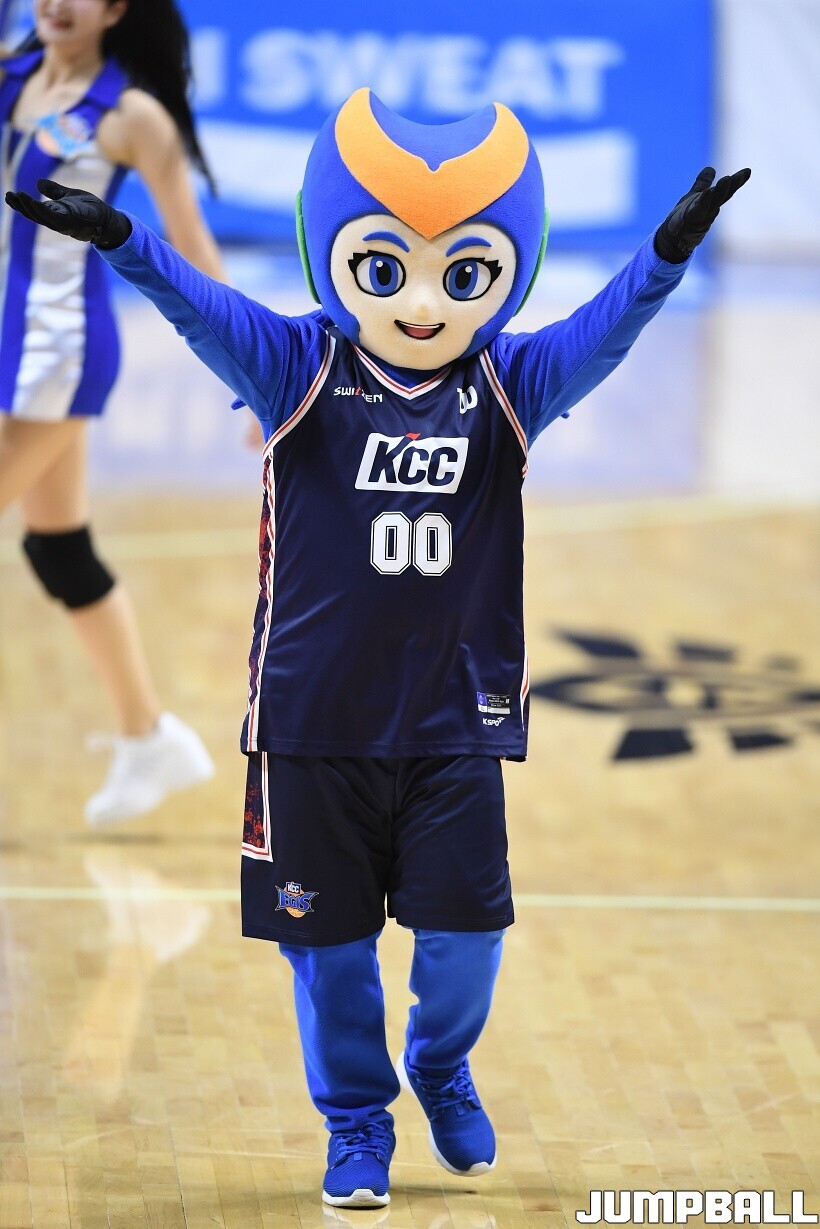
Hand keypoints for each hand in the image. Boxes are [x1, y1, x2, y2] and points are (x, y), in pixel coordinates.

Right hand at [4, 178, 131, 248]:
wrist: (108, 219)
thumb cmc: (90, 208)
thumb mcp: (69, 196)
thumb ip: (55, 192)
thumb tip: (39, 183)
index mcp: (54, 214)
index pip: (34, 210)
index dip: (21, 204)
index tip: (9, 195)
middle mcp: (58, 221)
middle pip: (36, 215)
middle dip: (22, 206)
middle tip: (9, 196)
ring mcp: (66, 223)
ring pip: (45, 218)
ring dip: (32, 208)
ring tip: (20, 197)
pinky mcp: (76, 222)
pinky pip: (60, 217)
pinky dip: (49, 211)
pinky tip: (39, 202)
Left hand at [654, 166, 750, 263]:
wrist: (673, 238)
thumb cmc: (684, 218)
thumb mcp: (694, 197)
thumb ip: (703, 183)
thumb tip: (710, 168)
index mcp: (712, 202)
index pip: (727, 190)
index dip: (737, 181)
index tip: (748, 171)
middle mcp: (710, 209)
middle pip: (724, 196)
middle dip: (733, 185)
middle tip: (743, 174)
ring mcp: (702, 215)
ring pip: (714, 202)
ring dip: (721, 191)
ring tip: (727, 178)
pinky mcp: (691, 220)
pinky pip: (699, 209)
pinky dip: (704, 200)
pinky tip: (707, 191)